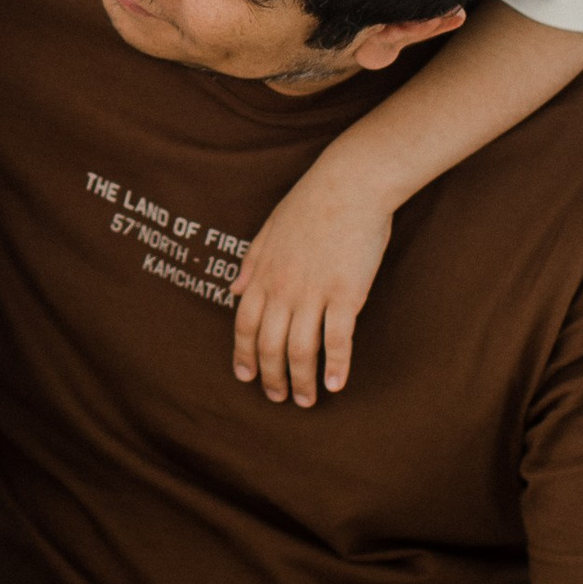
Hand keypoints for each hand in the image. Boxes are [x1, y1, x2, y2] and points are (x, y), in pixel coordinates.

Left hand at [231, 154, 394, 404]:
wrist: (350, 183)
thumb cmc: (310, 203)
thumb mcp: (268, 229)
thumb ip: (249, 263)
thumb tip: (232, 291)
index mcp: (262, 273)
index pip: (244, 325)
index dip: (243, 355)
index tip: (246, 376)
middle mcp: (283, 288)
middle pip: (269, 345)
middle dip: (271, 377)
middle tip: (277, 397)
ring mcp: (315, 292)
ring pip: (300, 350)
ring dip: (300, 381)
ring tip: (304, 400)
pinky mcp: (346, 293)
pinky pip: (337, 339)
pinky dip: (335, 366)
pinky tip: (335, 385)